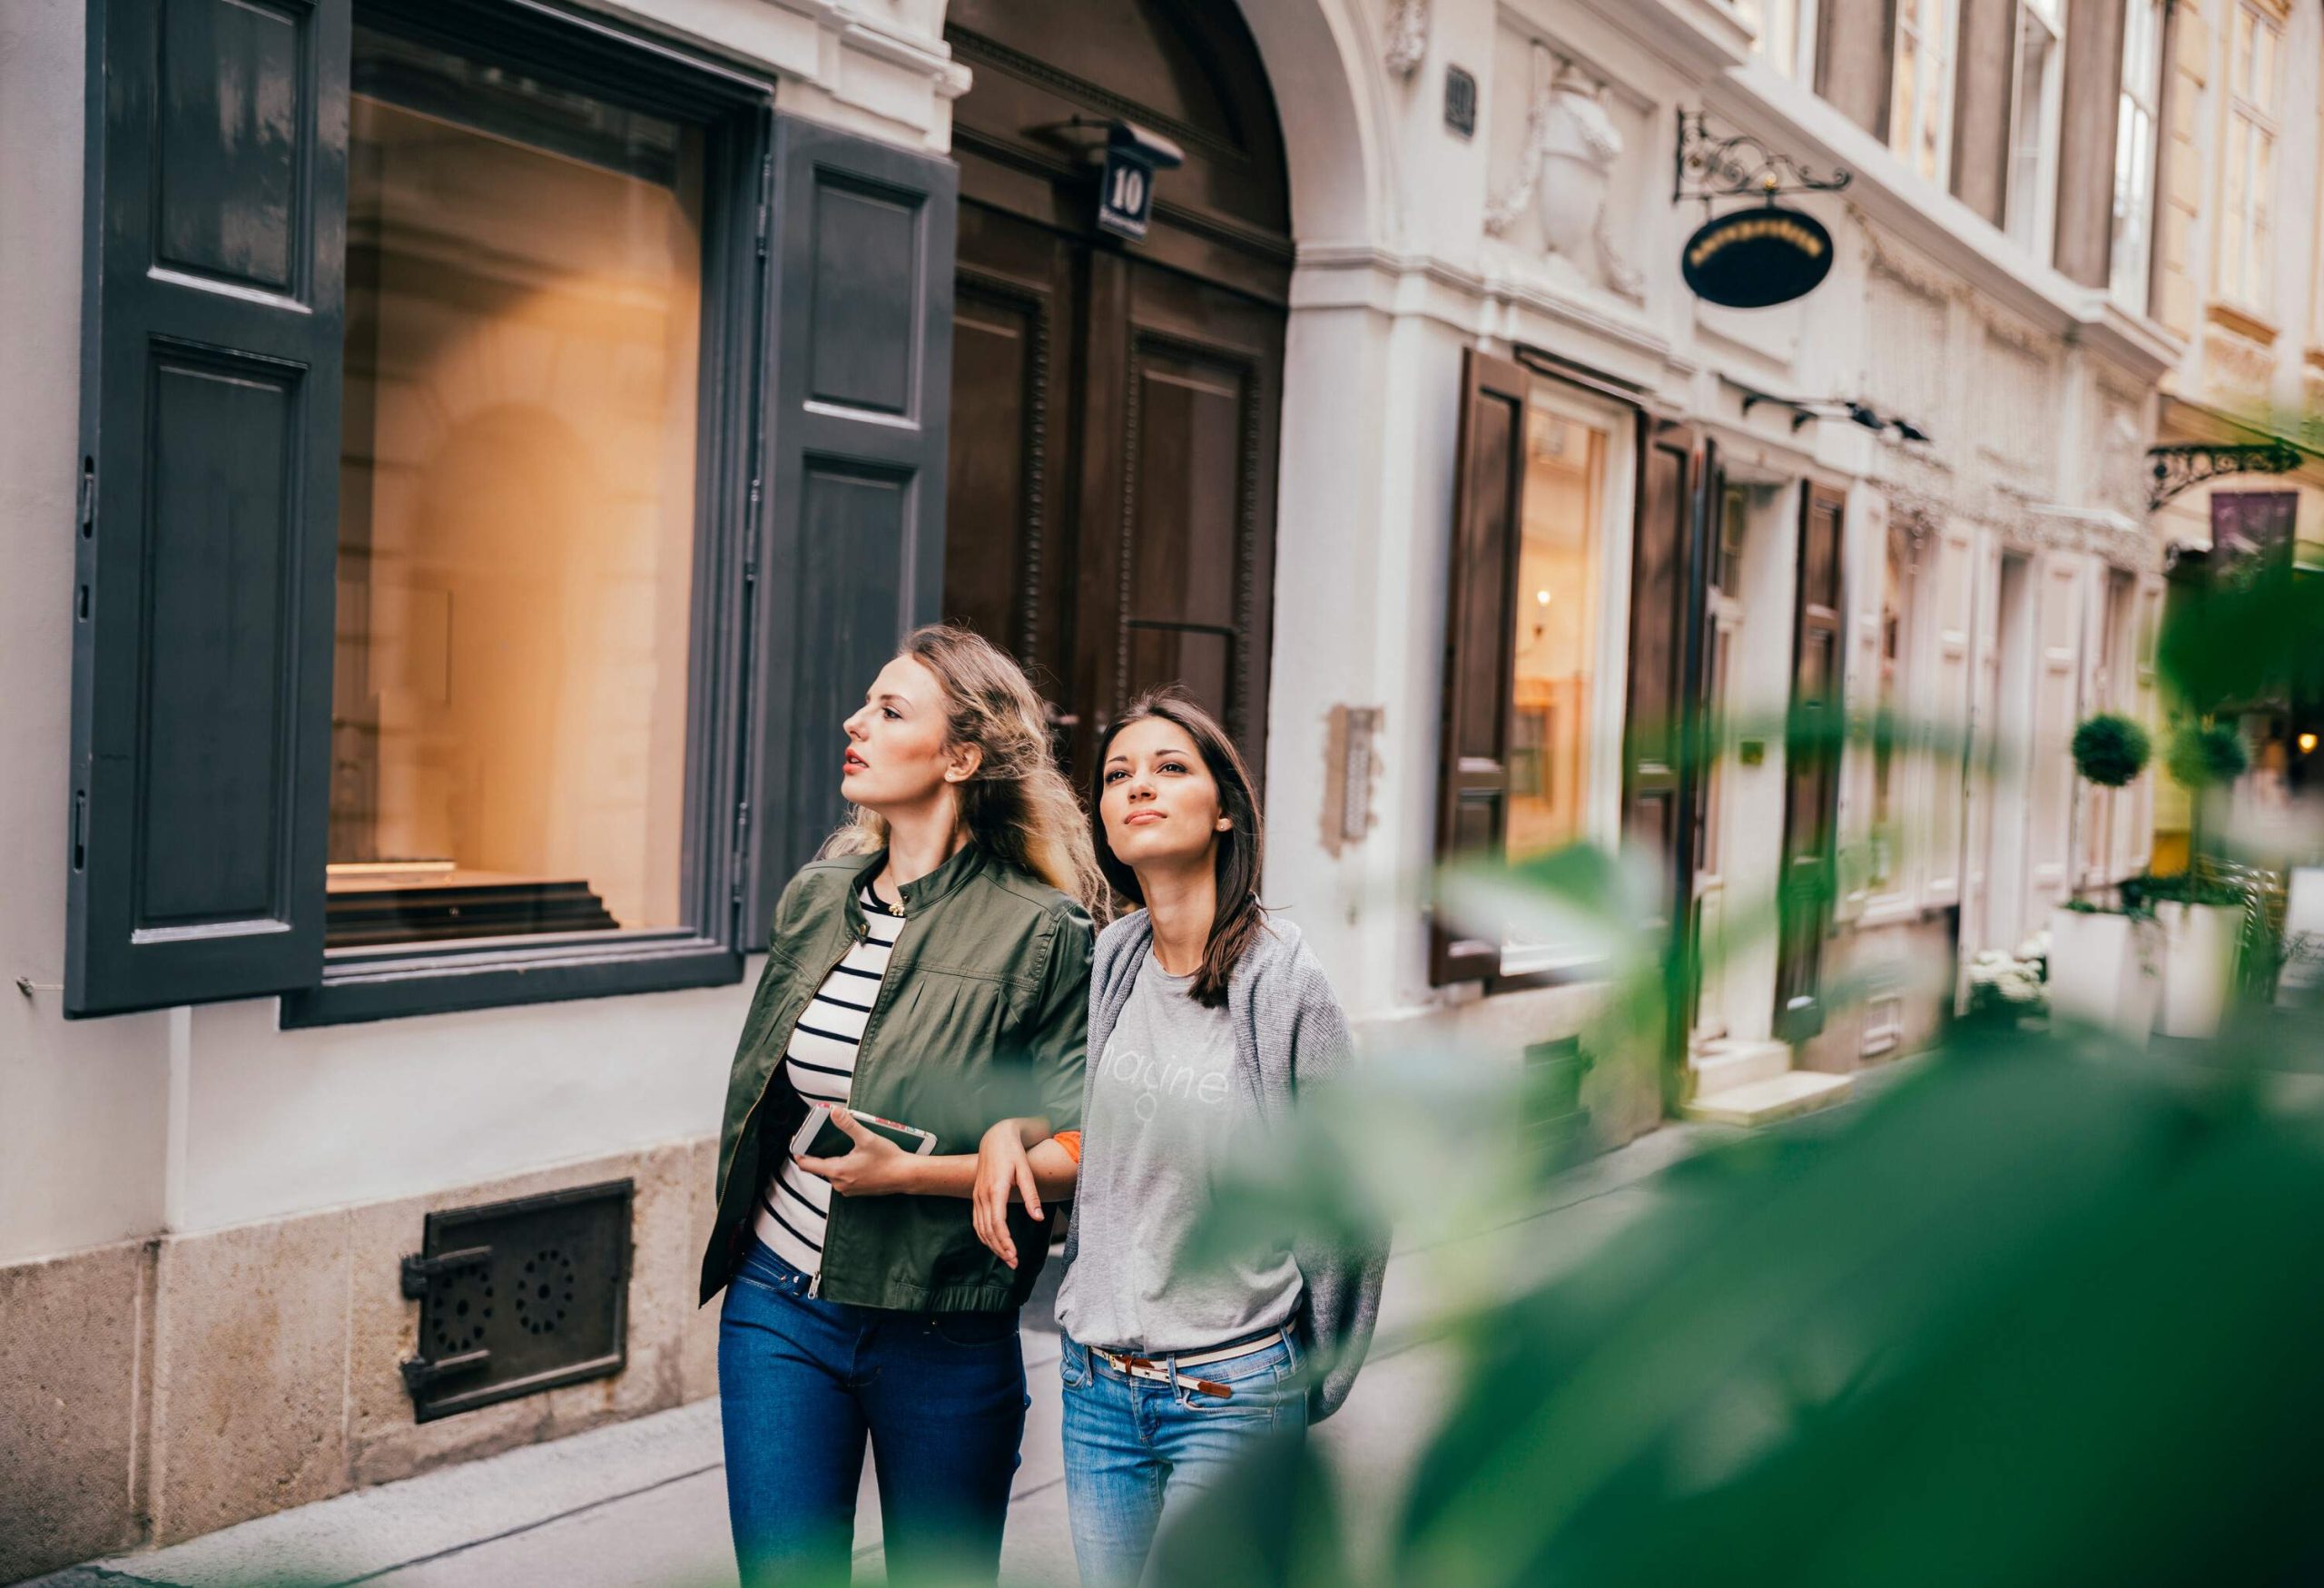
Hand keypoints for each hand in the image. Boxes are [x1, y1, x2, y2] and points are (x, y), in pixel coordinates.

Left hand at [792, 1107, 916, 1196]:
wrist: (905, 1176)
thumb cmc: (887, 1158)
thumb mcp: (866, 1138)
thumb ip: (848, 1125)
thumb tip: (833, 1111)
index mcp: (837, 1171)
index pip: (807, 1165)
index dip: (799, 1153)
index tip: (797, 1143)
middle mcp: (839, 1183)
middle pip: (819, 1168)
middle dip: (820, 1154)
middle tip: (823, 1138)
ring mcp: (848, 1189)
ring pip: (832, 1173)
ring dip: (834, 1161)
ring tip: (842, 1147)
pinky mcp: (856, 1190)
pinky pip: (842, 1178)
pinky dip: (844, 1168)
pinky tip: (855, 1159)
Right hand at [972, 1119, 1042, 1268]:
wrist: (995, 1139)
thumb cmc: (1013, 1153)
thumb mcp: (1026, 1172)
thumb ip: (1031, 1196)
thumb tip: (1038, 1218)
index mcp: (996, 1189)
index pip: (997, 1223)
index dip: (1005, 1242)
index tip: (1015, 1255)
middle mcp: (983, 1195)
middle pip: (988, 1230)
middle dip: (1000, 1249)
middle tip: (1014, 1263)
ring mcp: (977, 1196)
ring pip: (981, 1228)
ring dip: (992, 1245)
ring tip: (1007, 1258)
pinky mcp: (977, 1197)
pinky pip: (977, 1222)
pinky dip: (984, 1236)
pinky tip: (994, 1244)